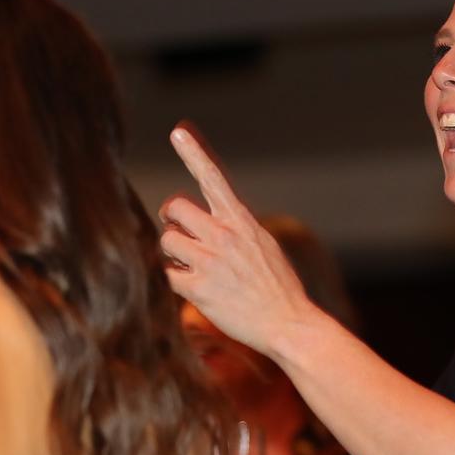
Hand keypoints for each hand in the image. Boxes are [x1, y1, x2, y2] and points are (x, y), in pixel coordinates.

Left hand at [159, 124, 314, 357]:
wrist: (289, 323)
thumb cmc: (277, 287)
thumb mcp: (264, 245)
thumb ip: (236, 229)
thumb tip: (209, 221)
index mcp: (242, 221)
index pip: (213, 178)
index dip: (193, 153)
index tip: (178, 132)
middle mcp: (224, 235)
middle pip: (175, 207)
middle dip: (171, 219)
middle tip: (178, 231)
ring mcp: (210, 261)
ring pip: (166, 241)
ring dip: (173, 253)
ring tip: (193, 267)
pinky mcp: (198, 288)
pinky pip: (168, 274)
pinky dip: (177, 281)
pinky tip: (197, 290)